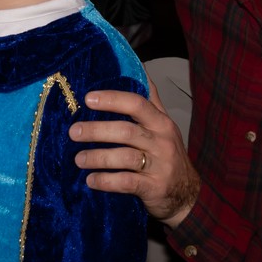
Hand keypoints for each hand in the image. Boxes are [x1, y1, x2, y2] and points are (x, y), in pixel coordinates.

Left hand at [70, 79, 199, 227]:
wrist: (187, 194)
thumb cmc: (168, 155)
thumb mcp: (164, 126)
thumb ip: (151, 100)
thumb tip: (140, 67)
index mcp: (161, 123)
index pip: (137, 104)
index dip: (112, 99)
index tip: (88, 98)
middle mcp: (162, 141)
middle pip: (127, 131)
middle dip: (97, 130)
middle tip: (74, 132)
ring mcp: (159, 165)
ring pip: (125, 157)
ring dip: (98, 157)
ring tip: (78, 159)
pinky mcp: (154, 187)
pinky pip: (127, 182)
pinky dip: (106, 181)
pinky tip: (91, 180)